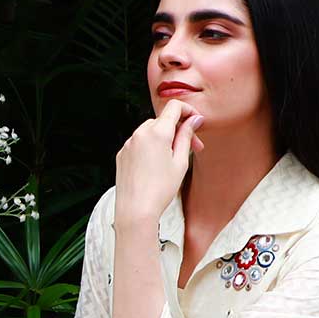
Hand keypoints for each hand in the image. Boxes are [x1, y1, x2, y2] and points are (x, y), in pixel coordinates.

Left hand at [115, 97, 204, 228]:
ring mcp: (128, 144)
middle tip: (193, 149)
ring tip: (173, 160)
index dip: (189, 111)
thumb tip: (194, 120)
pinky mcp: (122, 154)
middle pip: (163, 121)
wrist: (136, 211)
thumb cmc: (160, 190)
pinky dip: (150, 148)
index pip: (174, 107)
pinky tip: (156, 166)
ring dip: (164, 138)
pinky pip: (139, 144)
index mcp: (157, 132)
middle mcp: (140, 133)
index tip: (196, 122)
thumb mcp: (180, 162)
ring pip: (150, 131)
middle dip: (178, 130)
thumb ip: (186, 136)